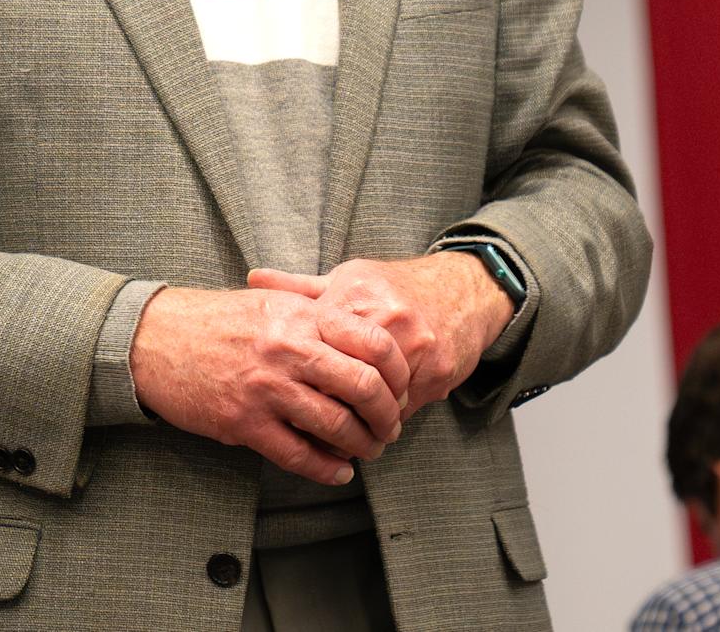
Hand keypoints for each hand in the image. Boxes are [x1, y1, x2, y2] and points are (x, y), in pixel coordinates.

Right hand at [129, 286, 412, 485]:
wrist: (154, 339)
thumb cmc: (216, 321)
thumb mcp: (272, 303)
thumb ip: (316, 315)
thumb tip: (364, 338)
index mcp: (302, 316)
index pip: (374, 343)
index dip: (399, 372)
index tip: (403, 388)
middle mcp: (289, 349)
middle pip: (365, 387)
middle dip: (388, 415)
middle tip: (391, 427)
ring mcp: (267, 388)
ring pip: (337, 426)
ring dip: (362, 446)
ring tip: (368, 451)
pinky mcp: (244, 422)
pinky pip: (299, 455)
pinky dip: (327, 469)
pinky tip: (338, 472)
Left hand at [248, 253, 513, 421]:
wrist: (466, 290)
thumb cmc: (397, 287)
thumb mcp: (349, 278)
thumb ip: (301, 287)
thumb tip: (253, 279)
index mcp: (356, 296)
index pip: (317, 346)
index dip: (299, 377)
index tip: (284, 396)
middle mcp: (385, 320)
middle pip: (343, 380)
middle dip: (324, 409)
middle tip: (305, 429)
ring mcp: (416, 347)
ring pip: (374, 401)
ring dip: (356, 424)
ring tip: (337, 441)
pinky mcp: (439, 372)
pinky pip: (404, 409)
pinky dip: (386, 423)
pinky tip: (371, 431)